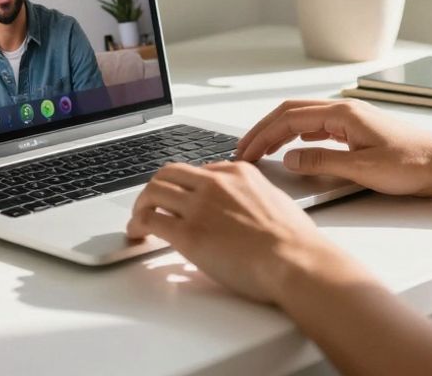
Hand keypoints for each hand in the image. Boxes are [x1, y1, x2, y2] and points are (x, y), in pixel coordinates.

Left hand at [125, 161, 351, 303]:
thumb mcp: (276, 200)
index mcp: (238, 172)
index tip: (180, 197)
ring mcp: (199, 206)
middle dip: (155, 187)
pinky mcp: (188, 233)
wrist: (295, 260)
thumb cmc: (294, 241)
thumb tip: (245, 205)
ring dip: (141, 204)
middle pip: (169, 173)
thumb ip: (254, 196)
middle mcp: (215, 183)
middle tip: (149, 202)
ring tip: (138, 218)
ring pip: (154, 191)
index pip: (199, 170)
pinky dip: (137, 224)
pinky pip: (150, 220)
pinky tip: (136, 232)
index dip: (184, 185)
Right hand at [236, 99, 431, 196]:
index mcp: (343, 114)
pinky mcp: (358, 129)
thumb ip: (323, 162)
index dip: (263, 135)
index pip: (289, 119)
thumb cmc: (413, 164)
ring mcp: (352, 118)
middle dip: (264, 130)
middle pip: (291, 112)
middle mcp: (345, 110)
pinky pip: (319, 127)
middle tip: (245, 150)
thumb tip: (291, 159)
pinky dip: (298, 135)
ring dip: (279, 132)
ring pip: (304, 118)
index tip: (246, 152)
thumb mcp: (363, 169)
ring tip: (262, 150)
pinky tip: (294, 148)